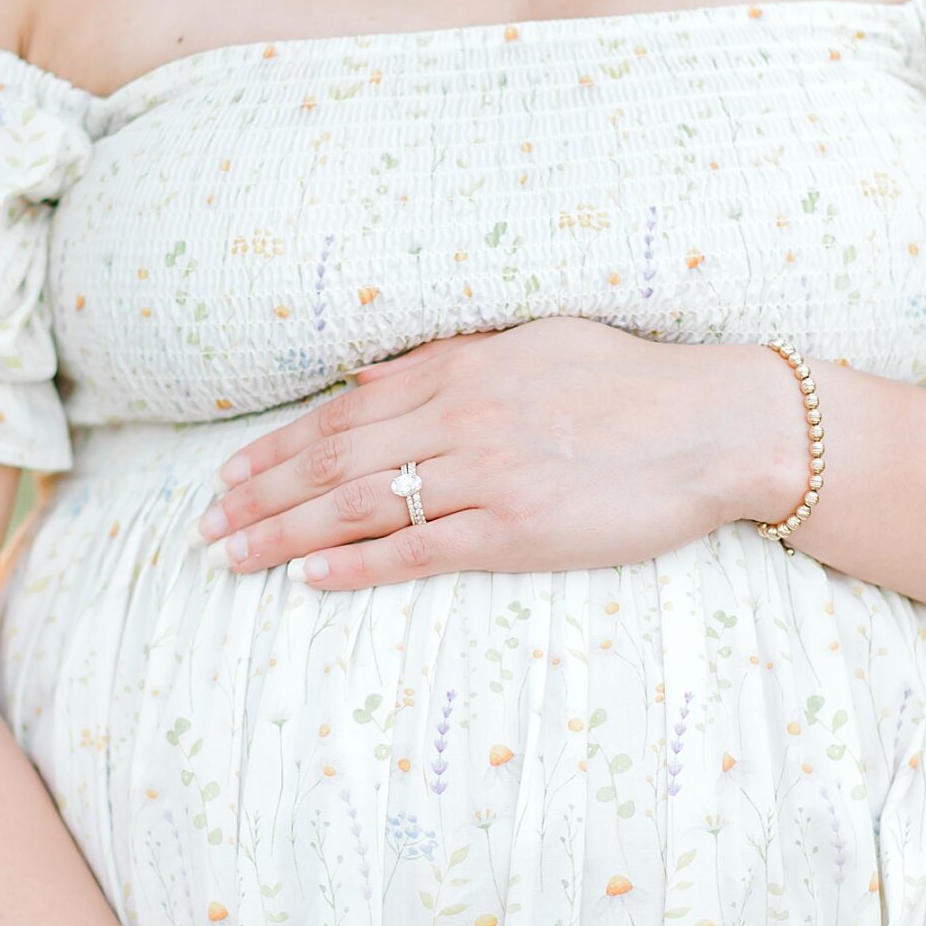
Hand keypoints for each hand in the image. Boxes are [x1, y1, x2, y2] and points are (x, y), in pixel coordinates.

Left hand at [193, 318, 808, 587]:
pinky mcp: (520, 529)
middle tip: (206, 528)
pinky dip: (357, 566)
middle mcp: (464, 417)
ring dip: (285, 535)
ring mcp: (490, 474)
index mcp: (463, 370)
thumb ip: (448, 362)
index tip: (228, 477)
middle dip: (259, 496)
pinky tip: (310, 580)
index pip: (343, 415)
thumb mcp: (534, 345)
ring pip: (360, 507)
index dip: (276, 448)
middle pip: (333, 461)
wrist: (720, 424)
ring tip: (234, 559)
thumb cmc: (634, 384)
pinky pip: (420, 551)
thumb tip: (366, 379)